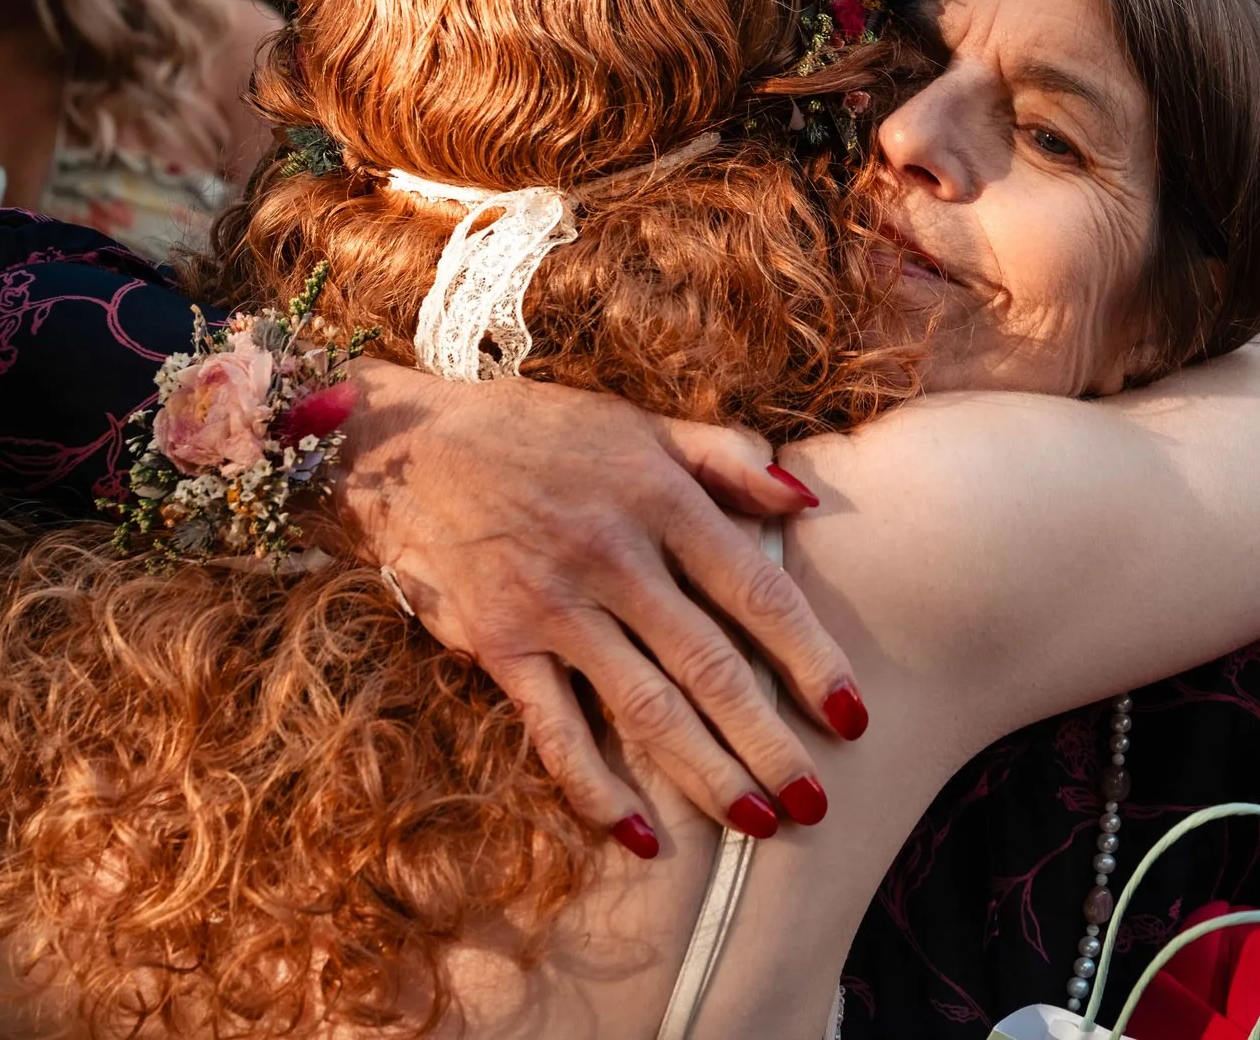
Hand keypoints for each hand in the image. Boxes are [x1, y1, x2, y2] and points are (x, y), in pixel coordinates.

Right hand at [332, 361, 864, 851]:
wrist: (407, 445)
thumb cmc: (540, 432)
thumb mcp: (640, 424)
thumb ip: (726, 457)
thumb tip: (806, 496)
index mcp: (662, 499)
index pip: (758, 593)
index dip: (813, 659)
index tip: (852, 715)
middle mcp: (614, 557)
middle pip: (711, 667)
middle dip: (771, 742)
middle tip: (816, 803)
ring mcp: (553, 606)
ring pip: (645, 707)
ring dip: (705, 774)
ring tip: (755, 824)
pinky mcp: (497, 646)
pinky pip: (555, 731)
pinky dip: (597, 787)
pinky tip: (642, 834)